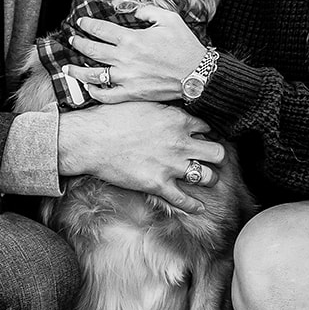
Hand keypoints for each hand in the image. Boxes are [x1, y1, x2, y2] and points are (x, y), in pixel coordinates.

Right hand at [58, 100, 224, 214]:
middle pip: (218, 153)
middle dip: (216, 157)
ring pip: (208, 177)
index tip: (200, 138)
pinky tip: (198, 207)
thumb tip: (176, 111)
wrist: (90, 139)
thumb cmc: (111, 118)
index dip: (204, 133)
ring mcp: (171, 165)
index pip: (207, 127)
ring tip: (205, 178)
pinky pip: (185, 200)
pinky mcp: (158, 184)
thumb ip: (165, 109)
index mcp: (178, 120)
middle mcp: (180, 143)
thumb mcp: (144, 103)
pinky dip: (194, 205)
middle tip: (211, 159)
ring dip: (208, 178)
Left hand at [65, 6, 207, 102]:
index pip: (101, 30)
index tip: (80, 22)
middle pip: (92, 50)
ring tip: (67, 68)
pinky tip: (88, 88)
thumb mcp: (169, 19)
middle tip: (72, 40)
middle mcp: (125, 59)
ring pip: (93, 75)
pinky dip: (95, 92)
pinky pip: (107, 95)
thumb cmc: (185, 46)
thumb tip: (133, 11)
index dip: (87, 25)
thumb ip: (148, 11)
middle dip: (78, 43)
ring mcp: (126, 78)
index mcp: (132, 39)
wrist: (198, 75)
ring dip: (77, 70)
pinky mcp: (132, 94)